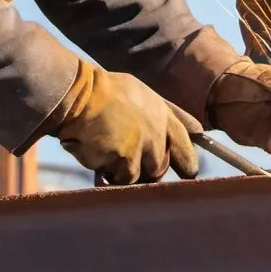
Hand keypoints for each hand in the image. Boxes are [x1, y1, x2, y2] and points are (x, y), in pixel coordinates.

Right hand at [50, 61, 197, 183]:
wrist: (81, 96)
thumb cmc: (102, 92)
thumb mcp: (137, 92)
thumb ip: (154, 112)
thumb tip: (174, 127)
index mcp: (161, 113)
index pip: (183, 139)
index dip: (187, 158)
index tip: (189, 172)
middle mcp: (156, 133)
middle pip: (161, 165)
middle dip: (147, 170)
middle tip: (128, 163)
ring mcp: (142, 148)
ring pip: (139, 175)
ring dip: (123, 170)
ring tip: (106, 151)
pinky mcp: (125, 161)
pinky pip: (120, 179)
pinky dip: (109, 173)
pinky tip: (98, 154)